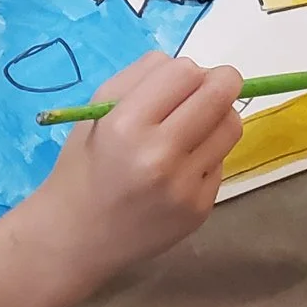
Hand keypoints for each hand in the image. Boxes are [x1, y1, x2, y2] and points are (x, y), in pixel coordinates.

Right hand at [25, 53, 243, 291]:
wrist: (76, 238)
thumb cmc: (83, 167)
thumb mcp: (97, 111)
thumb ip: (142, 78)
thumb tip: (193, 69)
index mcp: (127, 124)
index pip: (186, 73)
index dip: (187, 71)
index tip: (179, 82)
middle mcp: (160, 155)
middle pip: (220, 95)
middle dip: (219, 84)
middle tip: (208, 91)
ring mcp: (184, 186)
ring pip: (231, 127)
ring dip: (217, 118)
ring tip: (193, 129)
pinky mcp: (200, 209)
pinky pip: (221, 162)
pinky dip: (206, 156)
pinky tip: (179, 169)